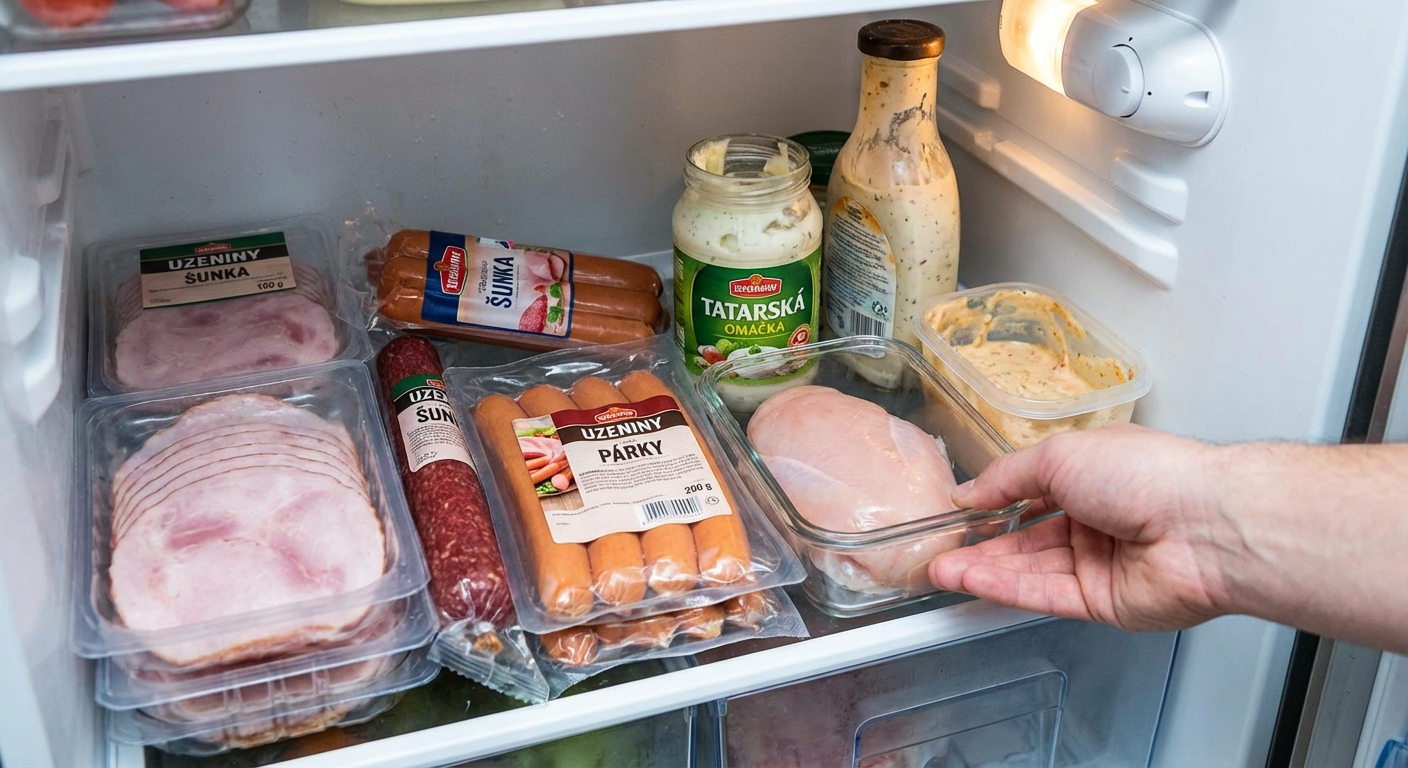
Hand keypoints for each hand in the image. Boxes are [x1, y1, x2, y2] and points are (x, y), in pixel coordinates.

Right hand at [929, 424, 1237, 631]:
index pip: (1034, 491)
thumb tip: (970, 491)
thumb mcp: (1060, 455)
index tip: (960, 511)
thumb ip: (1008, 477)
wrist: (1203, 526)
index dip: (996, 501)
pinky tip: (971, 581)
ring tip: (942, 569)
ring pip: (1031, 568)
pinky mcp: (1102, 603)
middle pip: (1028, 536)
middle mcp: (1098, 519)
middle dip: (982, 543)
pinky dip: (1006, 588)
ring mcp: (1100, 563)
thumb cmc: (1146, 474)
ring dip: (984, 568)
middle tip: (940, 548)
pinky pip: (1045, 595)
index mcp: (1095, 475)